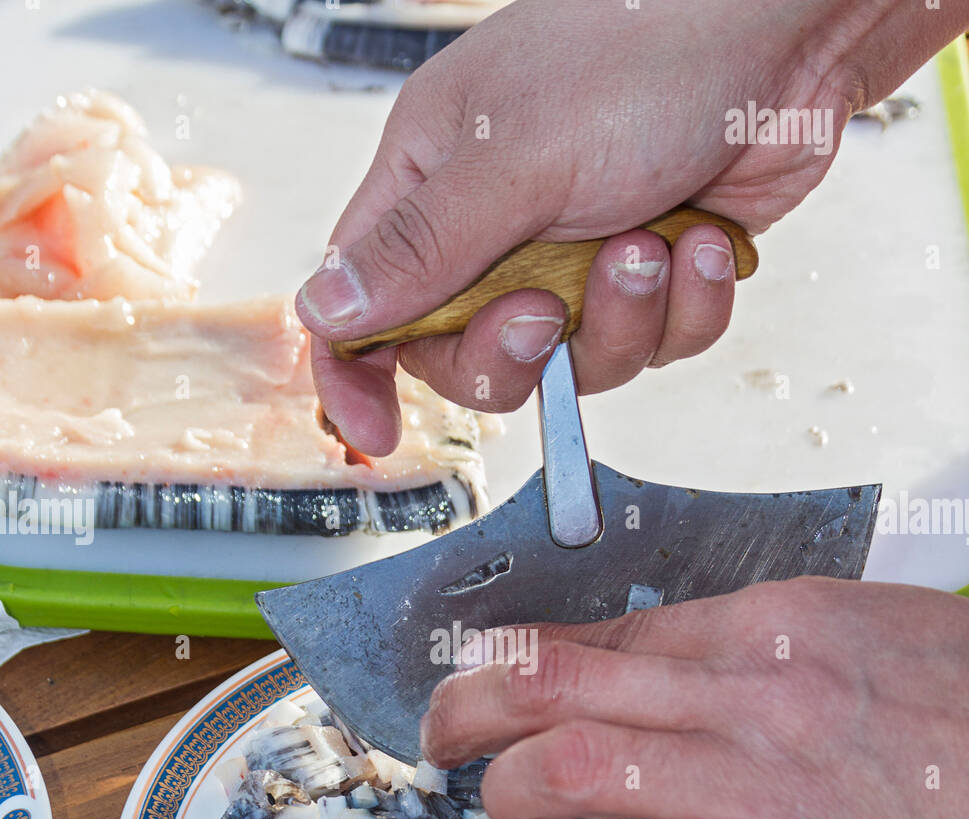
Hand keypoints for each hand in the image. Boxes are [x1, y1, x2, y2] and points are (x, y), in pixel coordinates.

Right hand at [296, 0, 864, 455]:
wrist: (788, 27)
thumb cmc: (645, 46)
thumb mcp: (513, 155)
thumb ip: (419, 247)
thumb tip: (324, 309)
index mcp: (433, 181)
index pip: (364, 300)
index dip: (360, 373)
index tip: (377, 434)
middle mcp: (499, 226)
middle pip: (471, 354)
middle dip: (517, 352)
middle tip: (548, 311)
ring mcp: (579, 252)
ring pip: (576, 361)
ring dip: (623, 319)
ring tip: (656, 243)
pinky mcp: (654, 271)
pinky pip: (656, 342)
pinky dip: (687, 305)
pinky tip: (706, 240)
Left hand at [419, 578, 968, 818]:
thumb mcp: (857, 636)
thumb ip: (749, 651)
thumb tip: (650, 669)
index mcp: (764, 628)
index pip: (593, 634)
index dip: (507, 663)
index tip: (476, 689)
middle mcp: (753, 696)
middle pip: (550, 684)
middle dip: (463, 713)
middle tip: (438, 745)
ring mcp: (773, 791)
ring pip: (578, 770)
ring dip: (513, 797)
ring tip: (513, 818)